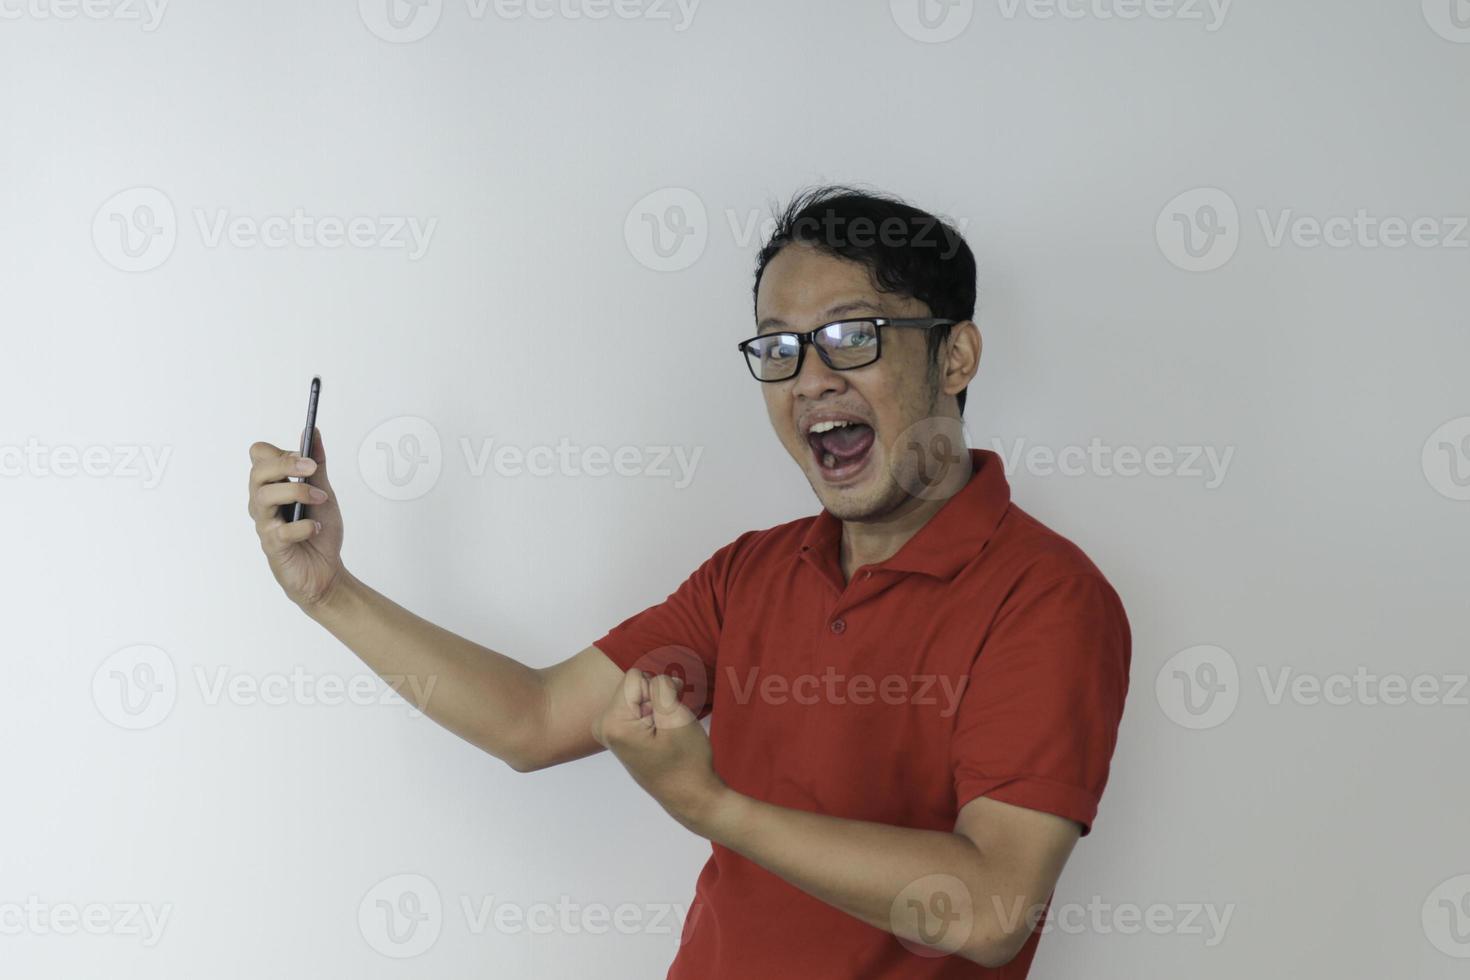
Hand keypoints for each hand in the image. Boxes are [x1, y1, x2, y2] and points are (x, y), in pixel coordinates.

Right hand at [247, 429, 346, 609]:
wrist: (326, 571)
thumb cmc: (318, 531)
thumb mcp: (323, 491)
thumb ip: (317, 465)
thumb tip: (313, 432)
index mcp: (272, 486)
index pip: (259, 455)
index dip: (280, 452)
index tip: (306, 458)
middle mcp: (262, 503)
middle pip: (257, 472)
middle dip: (286, 465)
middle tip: (312, 470)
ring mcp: (265, 524)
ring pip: (263, 497)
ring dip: (297, 492)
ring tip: (320, 499)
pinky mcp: (273, 546)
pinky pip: (281, 530)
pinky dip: (304, 526)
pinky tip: (316, 527)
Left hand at [593, 669, 727, 834]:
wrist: (691, 795)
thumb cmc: (686, 761)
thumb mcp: (676, 716)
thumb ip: (660, 686)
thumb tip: (653, 677)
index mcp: (612, 723)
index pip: (636, 676)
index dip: (660, 690)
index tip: (668, 716)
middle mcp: (603, 726)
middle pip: (634, 684)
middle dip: (657, 697)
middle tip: (669, 725)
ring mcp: (609, 731)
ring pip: (638, 694)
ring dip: (657, 706)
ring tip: (665, 733)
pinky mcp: (618, 733)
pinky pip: (638, 706)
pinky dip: (653, 714)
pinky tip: (660, 736)